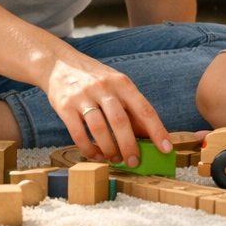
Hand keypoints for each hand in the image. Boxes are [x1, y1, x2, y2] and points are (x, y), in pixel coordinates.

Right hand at [45, 52, 170, 167]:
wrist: (59, 64)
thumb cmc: (94, 77)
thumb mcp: (116, 84)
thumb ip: (129, 106)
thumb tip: (147, 134)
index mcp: (122, 83)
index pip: (144, 108)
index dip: (157, 130)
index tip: (166, 147)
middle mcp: (104, 88)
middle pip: (121, 121)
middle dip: (130, 145)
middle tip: (135, 162)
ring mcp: (83, 96)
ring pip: (100, 129)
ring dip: (109, 149)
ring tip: (115, 159)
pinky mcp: (65, 106)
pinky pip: (78, 133)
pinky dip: (89, 148)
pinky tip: (96, 155)